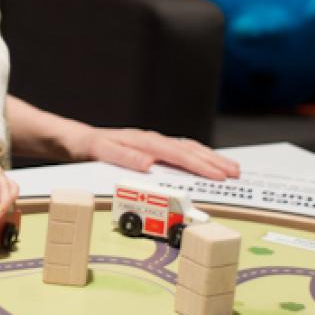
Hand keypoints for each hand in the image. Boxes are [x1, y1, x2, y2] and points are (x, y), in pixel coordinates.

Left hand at [72, 124, 241, 179]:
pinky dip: (199, 157)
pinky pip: (182, 151)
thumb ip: (123, 156)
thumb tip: (148, 163)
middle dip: (214, 161)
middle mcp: (152, 140)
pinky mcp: (154, 149)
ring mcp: (154, 143)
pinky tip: (209, 163)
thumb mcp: (100, 152)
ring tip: (232, 169)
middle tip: (235, 173)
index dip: (199, 165)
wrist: (79, 140)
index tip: (217, 175)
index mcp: (143, 141)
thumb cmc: (89, 147)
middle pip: (189, 149)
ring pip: (189, 149)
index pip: (177, 154)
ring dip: (211, 158)